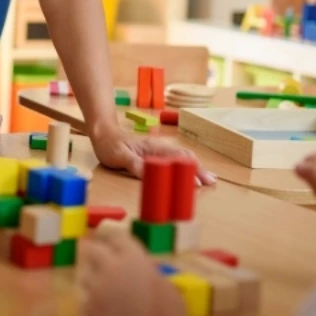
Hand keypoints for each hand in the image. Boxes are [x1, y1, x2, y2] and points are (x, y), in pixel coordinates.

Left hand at [80, 232, 189, 315]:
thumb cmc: (169, 315)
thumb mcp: (165, 285)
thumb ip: (147, 273)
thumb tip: (141, 272)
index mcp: (133, 257)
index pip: (116, 237)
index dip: (111, 239)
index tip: (108, 240)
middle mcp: (110, 267)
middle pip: (91, 249)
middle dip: (90, 250)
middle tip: (90, 253)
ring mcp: (96, 287)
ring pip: (84, 276)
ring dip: (91, 279)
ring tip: (99, 289)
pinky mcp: (88, 307)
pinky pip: (86, 300)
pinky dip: (92, 303)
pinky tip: (103, 312)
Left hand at [92, 128, 215, 186]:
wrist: (104, 132)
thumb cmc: (110, 144)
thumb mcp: (119, 156)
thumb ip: (134, 165)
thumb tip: (151, 175)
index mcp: (153, 148)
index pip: (176, 158)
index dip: (188, 170)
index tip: (198, 183)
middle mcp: (160, 147)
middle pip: (184, 157)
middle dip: (199, 169)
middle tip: (212, 183)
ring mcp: (159, 149)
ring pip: (183, 157)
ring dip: (196, 167)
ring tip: (209, 179)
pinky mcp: (157, 153)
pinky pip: (176, 158)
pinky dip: (188, 165)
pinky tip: (193, 171)